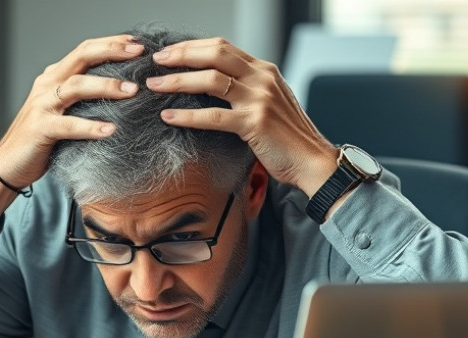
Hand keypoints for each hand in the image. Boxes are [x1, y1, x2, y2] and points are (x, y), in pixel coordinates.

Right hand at [0, 34, 143, 188]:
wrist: (9, 164)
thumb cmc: (42, 139)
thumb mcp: (65, 112)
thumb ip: (86, 100)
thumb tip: (124, 95)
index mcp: (55, 77)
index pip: (85, 50)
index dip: (111, 43)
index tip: (138, 43)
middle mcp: (48, 84)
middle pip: (82, 56)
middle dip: (112, 51)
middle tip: (139, 53)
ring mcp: (42, 105)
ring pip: (77, 86)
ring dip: (106, 85)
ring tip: (132, 91)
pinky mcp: (40, 128)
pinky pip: (68, 125)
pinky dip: (90, 126)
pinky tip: (110, 130)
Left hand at [146, 38, 338, 195]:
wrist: (312, 161)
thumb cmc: (288, 137)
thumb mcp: (269, 103)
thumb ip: (246, 90)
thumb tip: (211, 87)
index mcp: (264, 70)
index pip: (223, 47)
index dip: (193, 46)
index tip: (170, 52)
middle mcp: (262, 79)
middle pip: (215, 54)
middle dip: (181, 55)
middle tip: (157, 61)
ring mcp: (259, 99)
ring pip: (210, 81)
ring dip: (178, 81)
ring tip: (155, 86)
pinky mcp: (254, 123)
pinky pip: (213, 116)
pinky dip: (187, 115)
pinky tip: (169, 116)